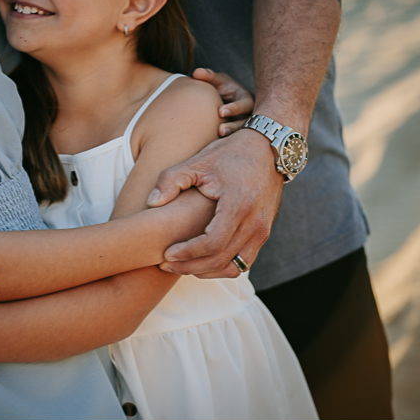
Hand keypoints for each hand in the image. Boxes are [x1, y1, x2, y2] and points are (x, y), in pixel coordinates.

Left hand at [146, 129, 283, 278]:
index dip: (187, 253)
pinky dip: (222, 266)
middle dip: (190, 266)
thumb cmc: (230, 153)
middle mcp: (255, 222)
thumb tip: (151, 202)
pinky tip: (201, 260)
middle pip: (221, 260)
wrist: (267, 148)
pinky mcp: (264, 233)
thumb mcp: (198, 161)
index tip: (166, 254)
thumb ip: (172, 179)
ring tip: (181, 265)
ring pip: (234, 266)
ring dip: (206, 271)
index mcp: (238, 205)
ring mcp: (262, 230)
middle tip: (165, 264)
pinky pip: (244, 261)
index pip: (212, 243)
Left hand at [191, 68, 253, 136]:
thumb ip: (208, 76)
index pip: (246, 104)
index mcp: (246, 99)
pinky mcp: (239, 134)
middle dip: (234, 126)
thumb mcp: (218, 80)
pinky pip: (236, 139)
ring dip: (231, 135)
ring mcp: (246, 124)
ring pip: (242, 132)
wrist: (222, 100)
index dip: (235, 108)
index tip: (220, 112)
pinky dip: (228, 142)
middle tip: (220, 130)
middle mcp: (249, 113)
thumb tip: (196, 72)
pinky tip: (218, 145)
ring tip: (218, 136)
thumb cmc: (222, 87)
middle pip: (247, 121)